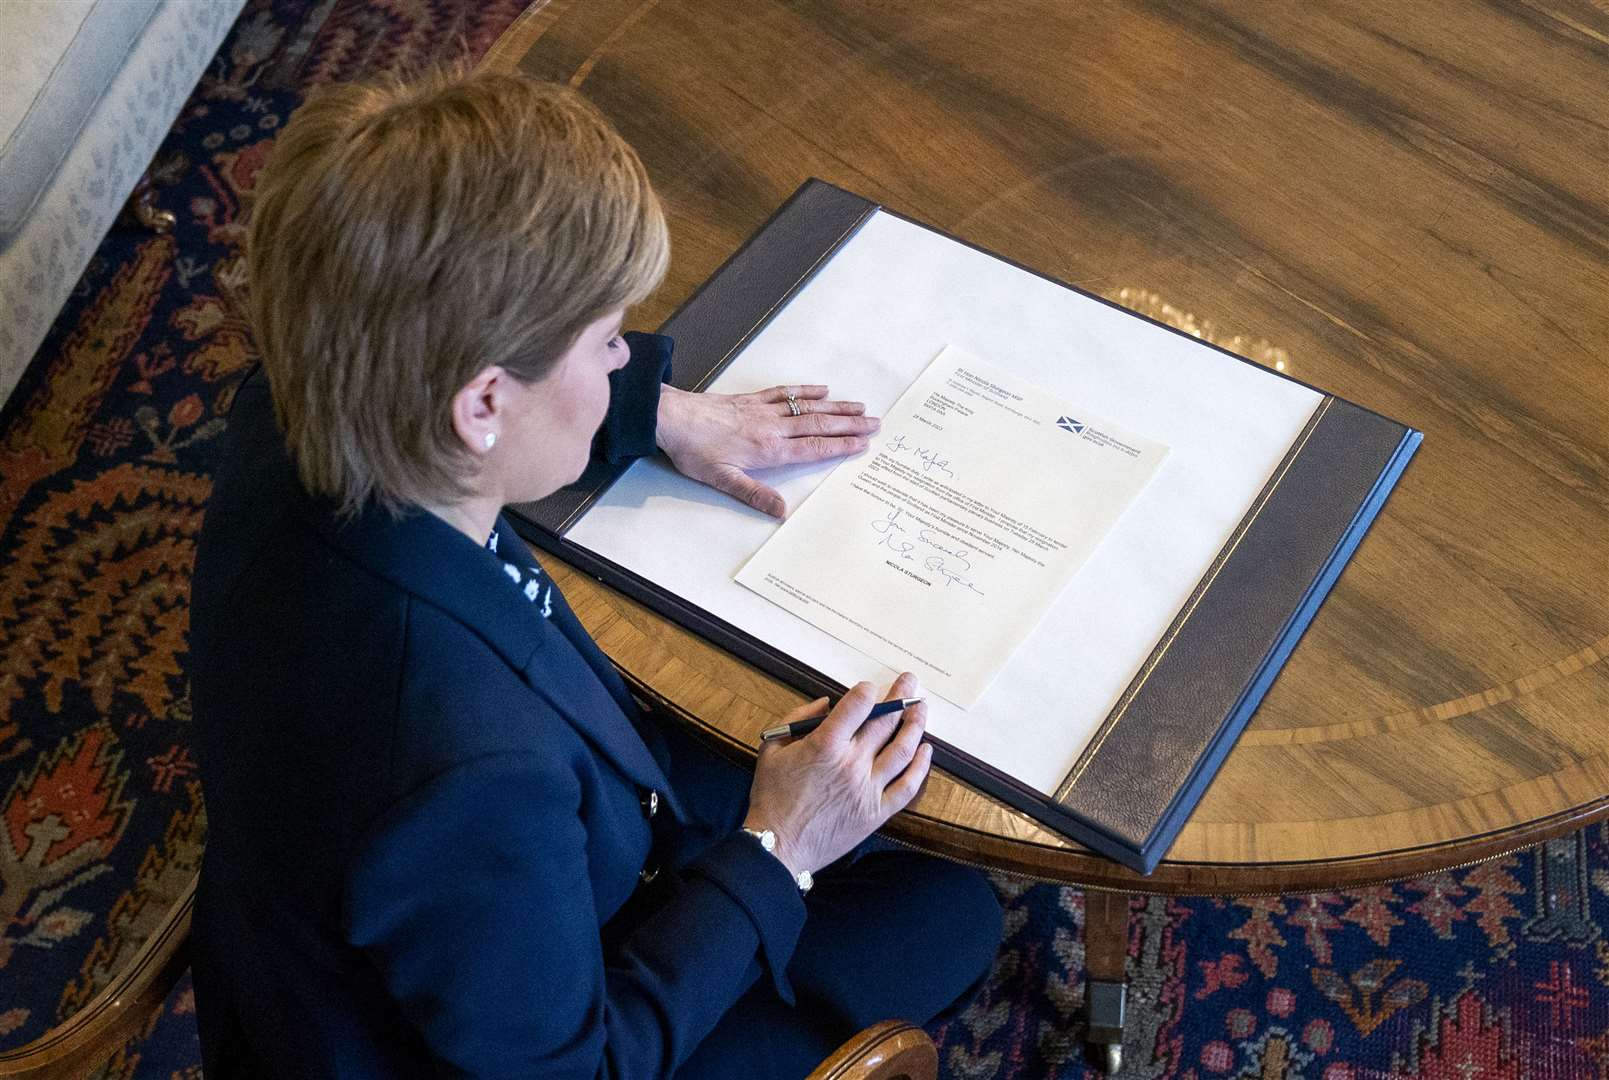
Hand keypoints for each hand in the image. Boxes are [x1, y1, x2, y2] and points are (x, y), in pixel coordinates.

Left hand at [656, 384, 879, 517]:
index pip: (814, 448)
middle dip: (850, 424)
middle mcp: (772, 428)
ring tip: (859, 406)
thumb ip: (754, 494)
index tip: (863, 443)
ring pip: (808, 408)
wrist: (672, 418)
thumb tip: (781, 511)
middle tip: (876, 423)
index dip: (841, 446)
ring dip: (836, 407)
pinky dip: (807, 391)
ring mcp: (764, 411)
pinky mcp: (752, 400)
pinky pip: (786, 393)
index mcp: (769, 450)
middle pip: (819, 425)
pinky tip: (822, 390)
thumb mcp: (722, 480)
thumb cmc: (694, 450)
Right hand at [743, 674, 931, 875]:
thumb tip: (826, 704)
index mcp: (825, 744)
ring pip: (903, 749)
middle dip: (900, 697)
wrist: (777, 845)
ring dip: (916, 725)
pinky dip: (921, 766)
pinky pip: (907, 786)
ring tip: (921, 709)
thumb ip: (798, 719)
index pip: (859, 705)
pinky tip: (926, 750)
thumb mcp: (772, 749)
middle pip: (885, 722)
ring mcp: (868, 788)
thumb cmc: (772, 797)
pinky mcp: (877, 812)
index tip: (870, 688)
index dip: (868, 691)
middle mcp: (851, 763)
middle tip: (910, 683)